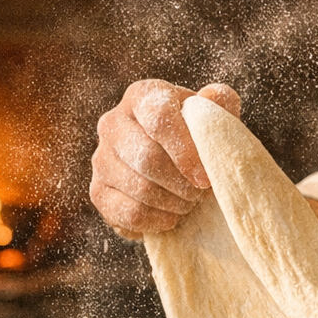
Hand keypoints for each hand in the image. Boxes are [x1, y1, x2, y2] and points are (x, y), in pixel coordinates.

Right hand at [90, 80, 241, 238]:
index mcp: (142, 96)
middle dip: (182, 182)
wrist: (180, 170)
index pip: (159, 118)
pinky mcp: (98, 192)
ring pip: (139, 188)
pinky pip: (129, 213)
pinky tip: (173, 216)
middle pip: (147, 157)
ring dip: (174, 202)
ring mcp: (101, 158)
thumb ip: (220, 101)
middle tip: (203, 193)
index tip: (206, 177)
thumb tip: (214, 97)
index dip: (185, 151)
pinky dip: (158, 220)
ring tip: (192, 202)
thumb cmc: (199, 137)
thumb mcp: (213, 115)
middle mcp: (113, 122)